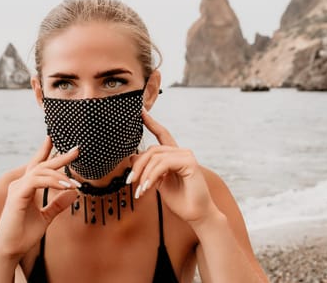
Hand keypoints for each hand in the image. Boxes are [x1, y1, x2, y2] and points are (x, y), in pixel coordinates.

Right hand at [0, 137, 79, 259]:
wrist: (10, 250)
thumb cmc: (24, 234)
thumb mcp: (47, 216)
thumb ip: (58, 203)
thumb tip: (73, 192)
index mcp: (26, 187)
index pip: (38, 165)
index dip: (48, 152)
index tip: (59, 141)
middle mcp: (20, 184)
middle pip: (42, 165)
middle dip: (60, 157)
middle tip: (77, 150)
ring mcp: (17, 188)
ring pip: (41, 172)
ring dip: (60, 175)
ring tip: (75, 183)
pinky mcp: (17, 196)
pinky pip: (37, 181)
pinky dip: (52, 182)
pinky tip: (65, 186)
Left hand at [129, 109, 218, 224]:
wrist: (196, 215)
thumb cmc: (180, 201)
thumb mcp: (158, 183)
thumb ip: (148, 169)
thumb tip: (133, 156)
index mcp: (174, 156)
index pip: (162, 134)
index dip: (151, 122)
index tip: (140, 112)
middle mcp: (181, 153)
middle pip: (152, 150)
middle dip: (138, 165)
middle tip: (130, 181)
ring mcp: (186, 155)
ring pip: (155, 157)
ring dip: (143, 174)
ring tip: (140, 190)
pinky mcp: (189, 162)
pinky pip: (163, 164)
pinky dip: (152, 176)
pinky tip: (147, 188)